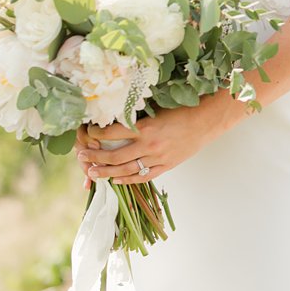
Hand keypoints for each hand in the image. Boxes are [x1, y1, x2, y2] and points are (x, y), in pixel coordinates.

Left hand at [74, 96, 237, 186]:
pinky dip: (128, 180)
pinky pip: (143, 176)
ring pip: (125, 169)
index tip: (87, 133)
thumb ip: (138, 119)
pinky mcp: (166, 165)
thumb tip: (115, 121)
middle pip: (113, 156)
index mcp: (145, 127)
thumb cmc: (184, 111)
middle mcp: (149, 145)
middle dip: (94, 157)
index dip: (95, 134)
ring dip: (106, 172)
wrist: (208, 120)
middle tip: (82, 156)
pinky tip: (117, 180)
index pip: (111, 133)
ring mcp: (157, 157)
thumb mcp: (157, 110)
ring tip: (92, 172)